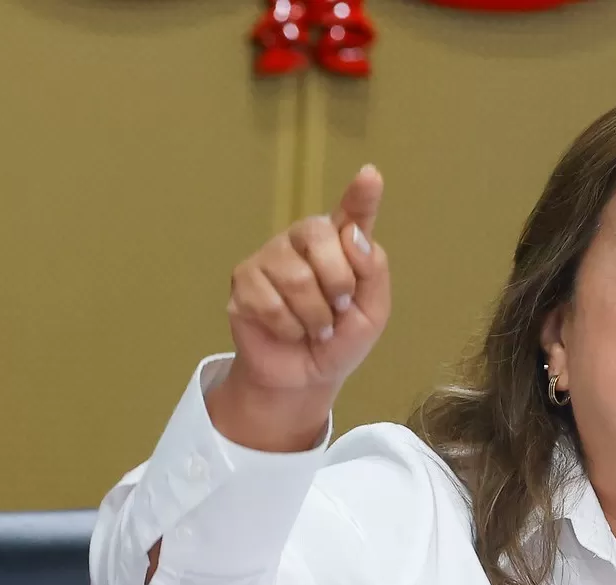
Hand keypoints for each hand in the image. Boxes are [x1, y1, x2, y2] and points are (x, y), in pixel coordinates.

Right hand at [226, 164, 389, 395]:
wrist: (304, 378)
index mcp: (339, 244)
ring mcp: (269, 258)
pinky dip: (289, 327)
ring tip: (315, 328)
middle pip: (319, 235)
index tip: (370, 176)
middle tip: (340, 308)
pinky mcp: (243, 282)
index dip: (360, 195)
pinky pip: (269, 302)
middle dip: (338, 280)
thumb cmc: (339, 340)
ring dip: (315, 316)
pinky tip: (290, 331)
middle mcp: (302, 242)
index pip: (350, 213)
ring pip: (295, 276)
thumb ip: (373, 272)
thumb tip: (351, 235)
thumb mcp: (372, 313)